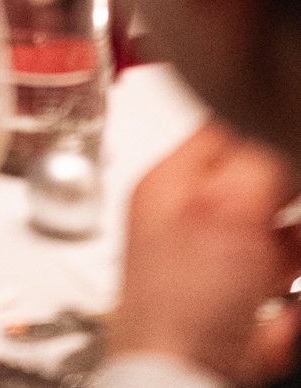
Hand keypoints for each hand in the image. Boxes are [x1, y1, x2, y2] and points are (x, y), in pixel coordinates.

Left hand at [107, 120, 300, 384]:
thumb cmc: (180, 305)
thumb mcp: (227, 208)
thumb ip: (260, 162)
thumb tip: (282, 128)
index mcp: (171, 189)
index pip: (223, 132)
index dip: (267, 129)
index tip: (292, 130)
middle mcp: (188, 231)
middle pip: (255, 192)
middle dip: (290, 192)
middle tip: (296, 197)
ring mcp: (212, 283)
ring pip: (272, 249)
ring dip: (295, 244)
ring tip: (297, 246)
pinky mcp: (234, 331)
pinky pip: (278, 307)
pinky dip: (291, 306)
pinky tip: (291, 310)